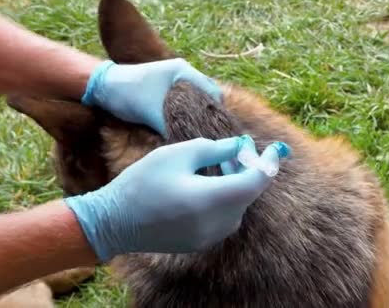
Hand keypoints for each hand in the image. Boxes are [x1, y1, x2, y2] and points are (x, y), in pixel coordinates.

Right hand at [64, 136, 285, 261]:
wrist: (114, 222)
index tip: (275, 148)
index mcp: (214, 199)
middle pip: (248, 193)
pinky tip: (209, 183)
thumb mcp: (178, 154)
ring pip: (238, 205)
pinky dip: (225, 198)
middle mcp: (218, 223)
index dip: (268, 163)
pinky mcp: (202, 242)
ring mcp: (211, 236)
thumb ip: (215, 148)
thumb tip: (241, 145)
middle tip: (238, 147)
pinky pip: (225, 217)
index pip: (257, 182)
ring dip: (236, 183)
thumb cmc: (143, 182)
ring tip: (221, 163)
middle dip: (248, 168)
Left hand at [81, 58, 220, 136]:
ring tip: (200, 132)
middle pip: (207, 95)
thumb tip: (189, 146)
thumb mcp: (152, 114)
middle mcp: (183, 71)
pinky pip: (185, 99)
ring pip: (196, 98)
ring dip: (197, 113)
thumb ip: (171, 129)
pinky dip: (187, 111)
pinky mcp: (166, 85)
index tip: (217, 131)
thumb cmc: (127, 95)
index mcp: (183, 71)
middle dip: (209, 114)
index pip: (212, 92)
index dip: (216, 113)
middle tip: (210, 134)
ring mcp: (174, 77)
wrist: (102, 86)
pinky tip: (186, 126)